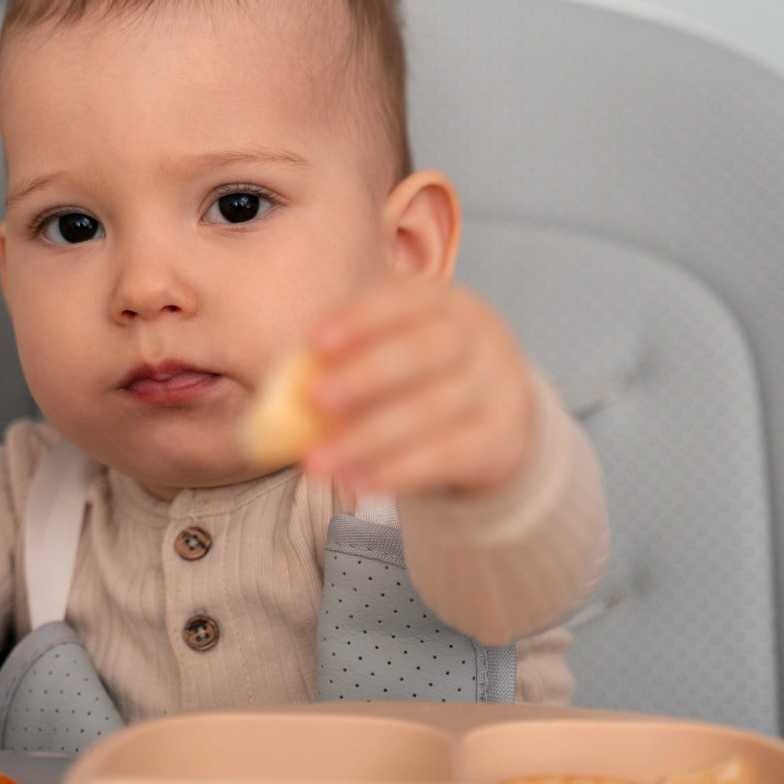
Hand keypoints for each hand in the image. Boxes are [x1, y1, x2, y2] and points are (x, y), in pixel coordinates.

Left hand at [302, 277, 534, 497]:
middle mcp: (478, 338)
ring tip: (317, 462)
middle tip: (314, 400)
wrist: (501, 416)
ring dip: (368, 439)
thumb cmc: (423, 377)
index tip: (316, 341)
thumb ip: (347, 361)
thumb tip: (282, 388)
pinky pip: (447, 457)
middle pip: (427, 350)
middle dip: (366, 375)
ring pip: (432, 411)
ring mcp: (496, 389)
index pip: (406, 299)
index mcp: (445, 303)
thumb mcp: (397, 351)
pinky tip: (357, 484)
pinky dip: (398, 473)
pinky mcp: (501, 439)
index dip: (361, 318)